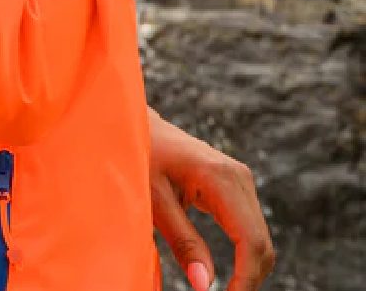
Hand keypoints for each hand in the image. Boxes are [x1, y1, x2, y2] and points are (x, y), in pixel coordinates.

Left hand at [148, 107, 275, 290]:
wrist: (139, 126)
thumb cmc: (141, 157)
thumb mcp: (154, 200)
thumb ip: (182, 242)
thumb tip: (204, 285)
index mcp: (220, 177)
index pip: (250, 241)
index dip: (245, 280)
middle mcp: (238, 177)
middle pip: (261, 244)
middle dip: (249, 280)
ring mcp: (240, 180)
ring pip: (260, 240)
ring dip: (249, 271)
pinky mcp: (237, 186)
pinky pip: (251, 230)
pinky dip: (246, 257)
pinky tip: (230, 276)